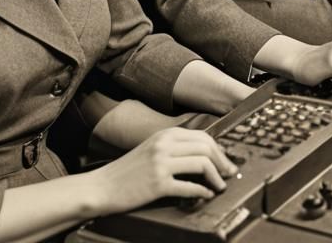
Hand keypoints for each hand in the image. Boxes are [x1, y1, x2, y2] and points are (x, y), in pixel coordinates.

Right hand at [89, 127, 237, 214]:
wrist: (102, 186)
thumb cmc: (128, 171)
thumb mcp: (152, 149)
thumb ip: (174, 147)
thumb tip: (203, 154)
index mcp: (165, 135)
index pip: (203, 136)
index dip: (219, 150)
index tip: (226, 161)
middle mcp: (165, 145)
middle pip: (206, 147)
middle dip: (223, 162)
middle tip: (229, 174)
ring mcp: (161, 163)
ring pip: (202, 164)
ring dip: (216, 177)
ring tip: (219, 186)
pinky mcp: (158, 184)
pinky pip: (189, 186)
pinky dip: (202, 191)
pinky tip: (205, 195)